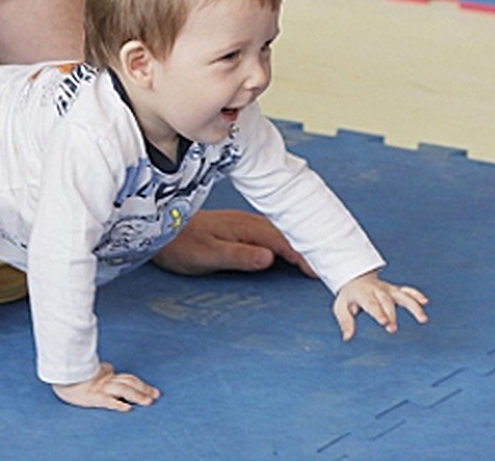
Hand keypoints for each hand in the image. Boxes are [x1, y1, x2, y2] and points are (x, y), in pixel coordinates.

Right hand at [51, 362, 159, 411]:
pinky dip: (118, 404)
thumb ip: (103, 370)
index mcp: (107, 375)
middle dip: (144, 389)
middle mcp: (106, 380)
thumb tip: (110, 367)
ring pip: (123, 389)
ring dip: (137, 395)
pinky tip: (127, 408)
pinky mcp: (92, 397)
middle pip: (129, 382)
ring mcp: (100, 388)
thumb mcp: (91, 371)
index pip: (128, 378)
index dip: (141, 384)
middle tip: (156, 395)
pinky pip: (107, 400)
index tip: (152, 390)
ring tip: (148, 401)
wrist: (59, 376)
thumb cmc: (74, 376)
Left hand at [152, 209, 315, 276]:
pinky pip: (272, 235)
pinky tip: (291, 252)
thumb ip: (239, 256)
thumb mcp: (208, 255)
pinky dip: (287, 243)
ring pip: (282, 234)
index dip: (304, 256)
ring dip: (300, 244)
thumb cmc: (181, 245)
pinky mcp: (240, 230)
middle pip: (288, 234)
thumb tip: (270, 257)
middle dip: (311, 246)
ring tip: (319, 259)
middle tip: (333, 262)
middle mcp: (249, 223)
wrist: (161, 231)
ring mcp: (245, 225)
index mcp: (246, 228)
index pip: (284, 242)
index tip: (321, 270)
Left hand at [332, 270, 428, 338]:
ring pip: (402, 295)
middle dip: (391, 314)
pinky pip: (407, 291)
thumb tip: (347, 337)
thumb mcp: (341, 307)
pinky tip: (425, 302)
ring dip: (413, 306)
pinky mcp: (395, 290)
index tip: (384, 322)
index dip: (378, 311)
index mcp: (363, 293)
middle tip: (393, 329)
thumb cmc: (349, 297)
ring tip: (422, 319)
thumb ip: (345, 321)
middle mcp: (377, 290)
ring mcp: (388, 289)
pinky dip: (416, 295)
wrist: (355, 278)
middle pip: (387, 301)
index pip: (371, 303)